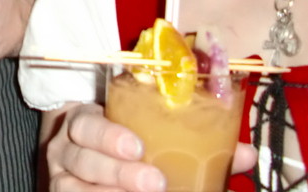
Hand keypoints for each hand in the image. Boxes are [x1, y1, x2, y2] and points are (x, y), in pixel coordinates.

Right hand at [44, 103, 256, 190]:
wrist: (78, 147)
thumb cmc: (118, 136)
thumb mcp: (140, 126)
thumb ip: (187, 136)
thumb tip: (245, 153)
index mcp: (81, 122)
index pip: (85, 124)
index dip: (108, 135)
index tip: (138, 146)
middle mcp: (64, 150)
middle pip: (83, 160)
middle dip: (118, 173)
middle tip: (155, 182)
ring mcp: (62, 180)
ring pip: (77, 189)